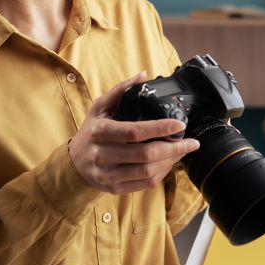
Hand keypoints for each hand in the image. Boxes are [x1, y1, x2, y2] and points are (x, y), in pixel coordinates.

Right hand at [69, 72, 199, 194]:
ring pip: (147, 171)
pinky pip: (144, 183)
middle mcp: (102, 154)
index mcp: (100, 131)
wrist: (73, 164)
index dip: (160, 128)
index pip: (134, 131)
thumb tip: (143, 75)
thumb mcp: (99, 108)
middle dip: (173, 148)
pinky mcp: (114, 188)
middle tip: (191, 141)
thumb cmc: (91, 132)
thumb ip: (121, 90)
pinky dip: (162, 173)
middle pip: (145, 155)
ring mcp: (107, 174)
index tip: (180, 125)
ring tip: (183, 151)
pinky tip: (169, 163)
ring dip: (170, 161)